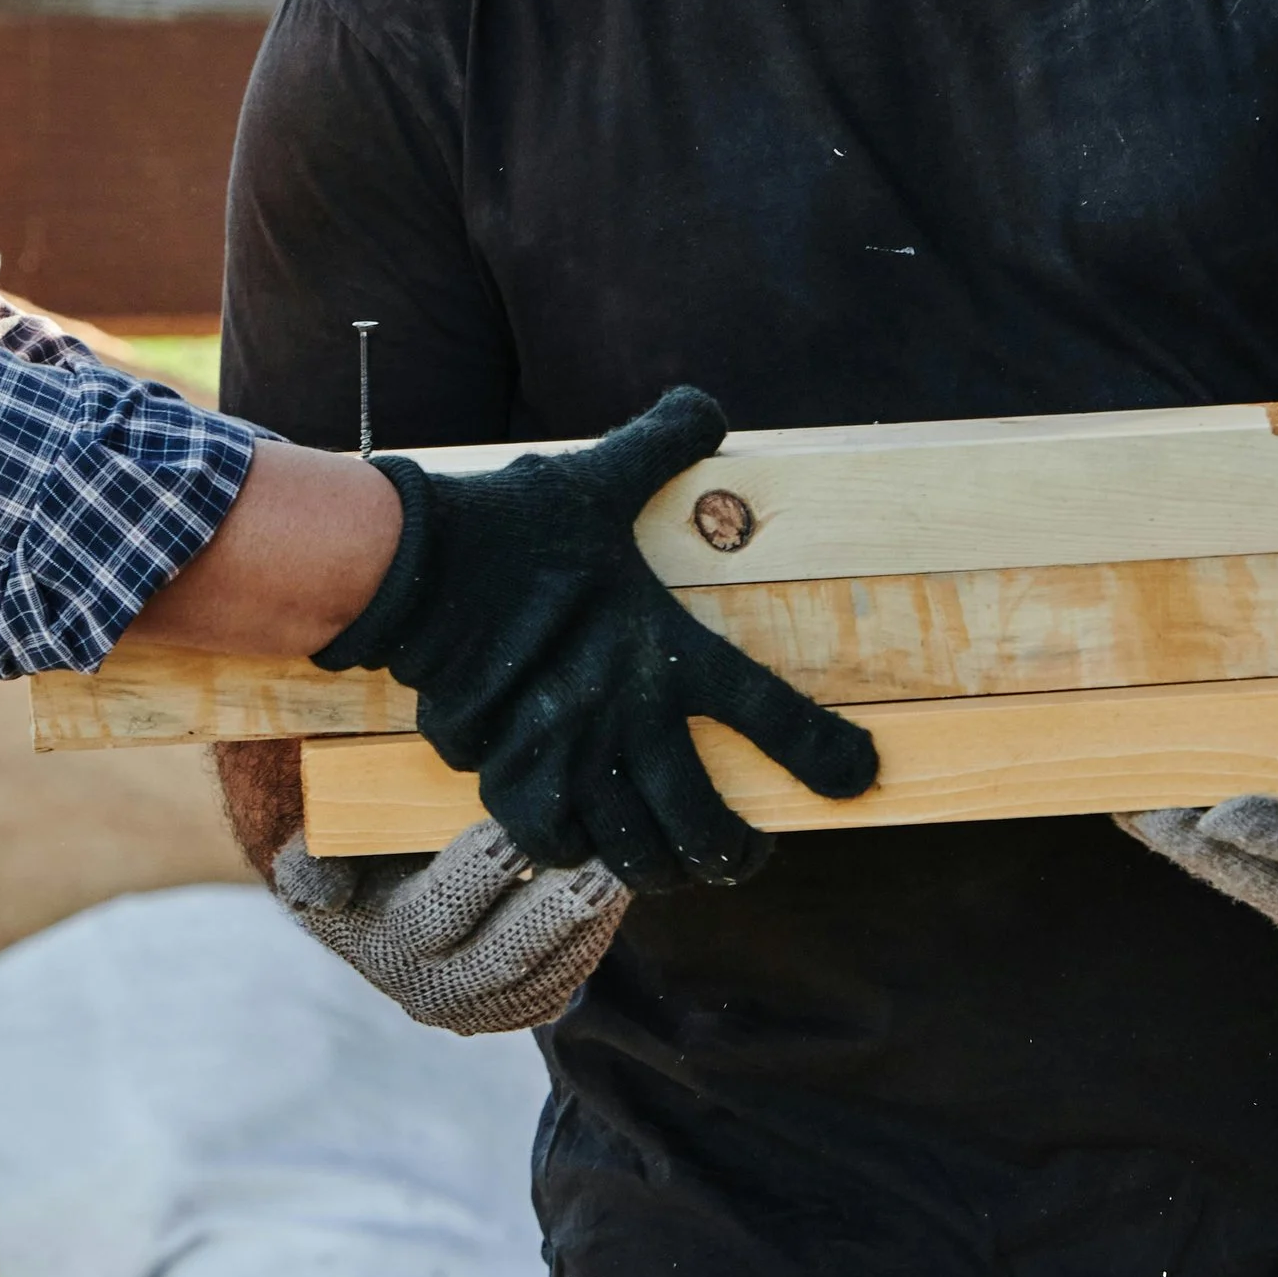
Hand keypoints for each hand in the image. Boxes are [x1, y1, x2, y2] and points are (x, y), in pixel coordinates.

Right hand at [273, 819, 627, 1033]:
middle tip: (598, 867)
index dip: (476, 874)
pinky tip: (617, 899)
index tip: (513, 829)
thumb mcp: (315, 859)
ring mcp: (480, 1007)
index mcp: (384, 945)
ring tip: (621, 874)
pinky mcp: (516, 1008)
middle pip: (502, 958)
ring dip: (587, 928)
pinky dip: (592, 945)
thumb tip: (321, 884)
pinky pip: (561, 985)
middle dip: (554, 912)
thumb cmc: (352, 859)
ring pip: (544, 977)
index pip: (434, 914)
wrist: (371, 909)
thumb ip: (310, 868)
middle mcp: (432, 990)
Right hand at [312, 385, 876, 889]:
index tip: (859, 775)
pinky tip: (589, 844)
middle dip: (737, 852)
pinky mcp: (510, 776)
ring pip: (637, 853)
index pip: (770, 711)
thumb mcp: (598, 478)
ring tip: (678, 864)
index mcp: (665, 649)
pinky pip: (558, 845)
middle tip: (745, 852)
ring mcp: (570, 757)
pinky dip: (578, 853)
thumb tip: (704, 408)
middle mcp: (627, 717)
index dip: (823, 752)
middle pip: (706, 824)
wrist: (418, 570)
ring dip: (666, 867)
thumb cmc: (514, 526)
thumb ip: (660, 445)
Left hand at [1120, 758, 1277, 952]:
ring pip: (1229, 874)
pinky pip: (1222, 871)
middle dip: (1194, 835)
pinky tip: (1132, 809)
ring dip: (1170, 836)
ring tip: (1115, 795)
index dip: (1275, 834)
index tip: (1219, 812)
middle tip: (1141, 798)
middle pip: (1259, 873)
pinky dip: (1177, 839)